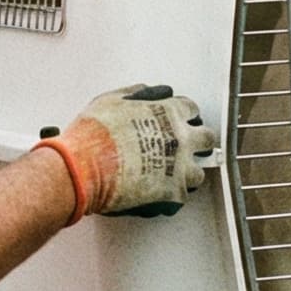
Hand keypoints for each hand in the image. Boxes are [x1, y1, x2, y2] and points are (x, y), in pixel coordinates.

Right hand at [47, 85, 218, 219]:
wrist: (84, 166)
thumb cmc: (93, 134)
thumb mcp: (111, 100)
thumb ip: (134, 94)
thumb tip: (142, 92)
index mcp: (169, 113)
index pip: (191, 109)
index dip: (185, 115)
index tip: (181, 120)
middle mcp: (181, 139)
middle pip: (206, 139)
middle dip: (197, 142)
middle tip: (186, 147)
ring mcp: (179, 167)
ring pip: (199, 172)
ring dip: (187, 173)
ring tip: (173, 175)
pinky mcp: (172, 193)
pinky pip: (181, 197)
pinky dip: (171, 196)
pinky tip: (160, 193)